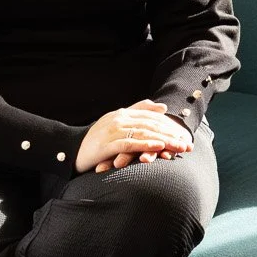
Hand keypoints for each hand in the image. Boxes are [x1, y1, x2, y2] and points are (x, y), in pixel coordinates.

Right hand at [76, 100, 192, 173]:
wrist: (70, 150)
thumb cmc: (97, 139)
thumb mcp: (117, 122)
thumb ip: (138, 111)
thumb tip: (162, 107)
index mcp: (123, 113)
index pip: (152, 118)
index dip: (170, 126)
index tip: (185, 136)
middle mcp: (119, 119)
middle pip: (151, 125)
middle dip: (171, 135)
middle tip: (187, 144)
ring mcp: (112, 130)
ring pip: (144, 133)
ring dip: (164, 140)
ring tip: (179, 146)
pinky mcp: (107, 144)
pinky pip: (130, 143)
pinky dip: (146, 144)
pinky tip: (159, 146)